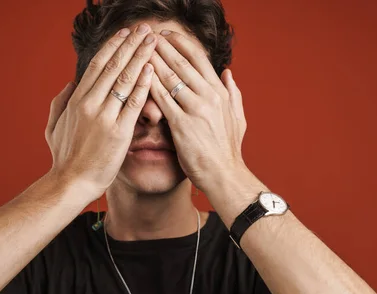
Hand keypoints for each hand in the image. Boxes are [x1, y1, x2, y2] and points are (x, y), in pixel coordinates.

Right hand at [45, 24, 157, 202]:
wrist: (70, 183)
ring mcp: (104, 117)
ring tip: (153, 41)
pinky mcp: (119, 132)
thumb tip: (70, 85)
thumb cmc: (64, 158)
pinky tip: (152, 70)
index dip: (113, 46)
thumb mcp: (54, 127)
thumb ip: (60, 103)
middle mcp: (90, 103)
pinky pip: (134, 103)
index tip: (125, 33)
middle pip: (114, 66)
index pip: (98, 65)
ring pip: (125, 79)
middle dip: (131, 44)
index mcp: (76, 100)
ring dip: (140, 57)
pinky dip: (144, 85)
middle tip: (145, 29)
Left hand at [148, 31, 246, 193]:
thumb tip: (228, 72)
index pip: (199, 58)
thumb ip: (233, 93)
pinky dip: (150, 85)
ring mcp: (195, 109)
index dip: (180, 43)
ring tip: (138, 50)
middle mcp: (209, 96)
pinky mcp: (182, 125)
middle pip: (181, 62)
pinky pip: (162, 99)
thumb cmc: (228, 150)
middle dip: (161, 46)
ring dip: (152, 61)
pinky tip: (138, 77)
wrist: (224, 175)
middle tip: (146, 36)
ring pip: (169, 77)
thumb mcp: (238, 117)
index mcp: (220, 92)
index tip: (166, 35)